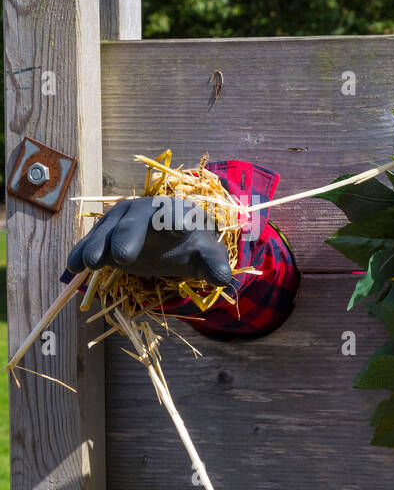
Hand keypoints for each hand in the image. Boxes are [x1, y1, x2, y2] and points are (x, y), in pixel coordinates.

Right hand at [67, 195, 235, 288]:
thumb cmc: (192, 245)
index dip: (175, 220)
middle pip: (136, 222)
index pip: (176, 215)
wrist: (173, 240)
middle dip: (128, 236)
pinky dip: (81, 252)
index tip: (178, 227)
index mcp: (176, 212)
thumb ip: (214, 265)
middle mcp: (146, 210)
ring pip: (108, 230)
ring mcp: (122, 219)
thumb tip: (224, 279)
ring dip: (98, 245)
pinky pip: (91, 242)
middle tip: (122, 256)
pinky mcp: (105, 233)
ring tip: (91, 263)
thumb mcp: (206, 257)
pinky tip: (73, 268)